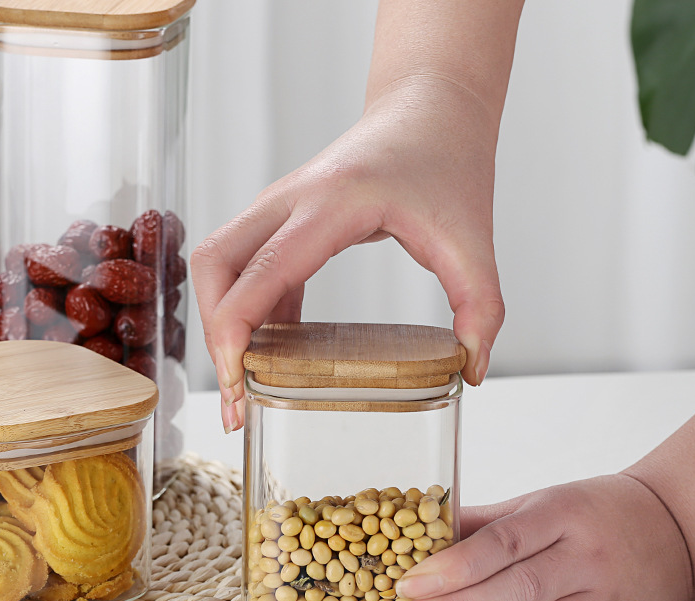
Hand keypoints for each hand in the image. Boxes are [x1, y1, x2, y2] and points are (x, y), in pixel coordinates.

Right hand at [191, 76, 505, 431]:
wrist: (428, 110)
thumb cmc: (445, 160)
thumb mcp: (472, 239)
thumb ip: (481, 305)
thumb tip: (473, 369)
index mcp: (330, 202)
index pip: (260, 270)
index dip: (236, 330)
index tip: (239, 382)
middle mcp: (289, 201)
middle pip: (213, 264)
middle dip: (214, 333)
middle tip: (238, 396)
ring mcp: (279, 208)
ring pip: (217, 265)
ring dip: (222, 324)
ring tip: (246, 387)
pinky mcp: (282, 221)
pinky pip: (246, 271)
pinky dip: (248, 313)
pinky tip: (273, 353)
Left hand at [386, 474, 693, 600]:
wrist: (672, 531)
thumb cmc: (598, 510)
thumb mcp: (542, 500)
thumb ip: (485, 522)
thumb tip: (425, 532)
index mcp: (562, 516)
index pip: (504, 544)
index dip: (454, 567)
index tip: (411, 582)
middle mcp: (583, 562)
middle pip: (515, 594)